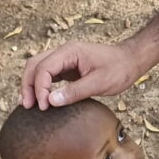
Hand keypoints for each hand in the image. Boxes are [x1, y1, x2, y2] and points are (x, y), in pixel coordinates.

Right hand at [20, 38, 145, 108]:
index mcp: (69, 52)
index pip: (44, 68)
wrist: (131, 60)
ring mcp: (65, 59)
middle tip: (26, 106)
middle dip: (28, 85)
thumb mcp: (99, 83)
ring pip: (38, 69)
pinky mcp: (68, 67)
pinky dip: (41, 85)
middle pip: (35, 65)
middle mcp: (64, 52)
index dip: (39, 88)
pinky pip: (48, 74)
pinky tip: (40, 99)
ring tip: (27, 104)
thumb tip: (50, 101)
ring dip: (31, 85)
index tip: (43, 106)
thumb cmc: (119, 69)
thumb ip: (75, 92)